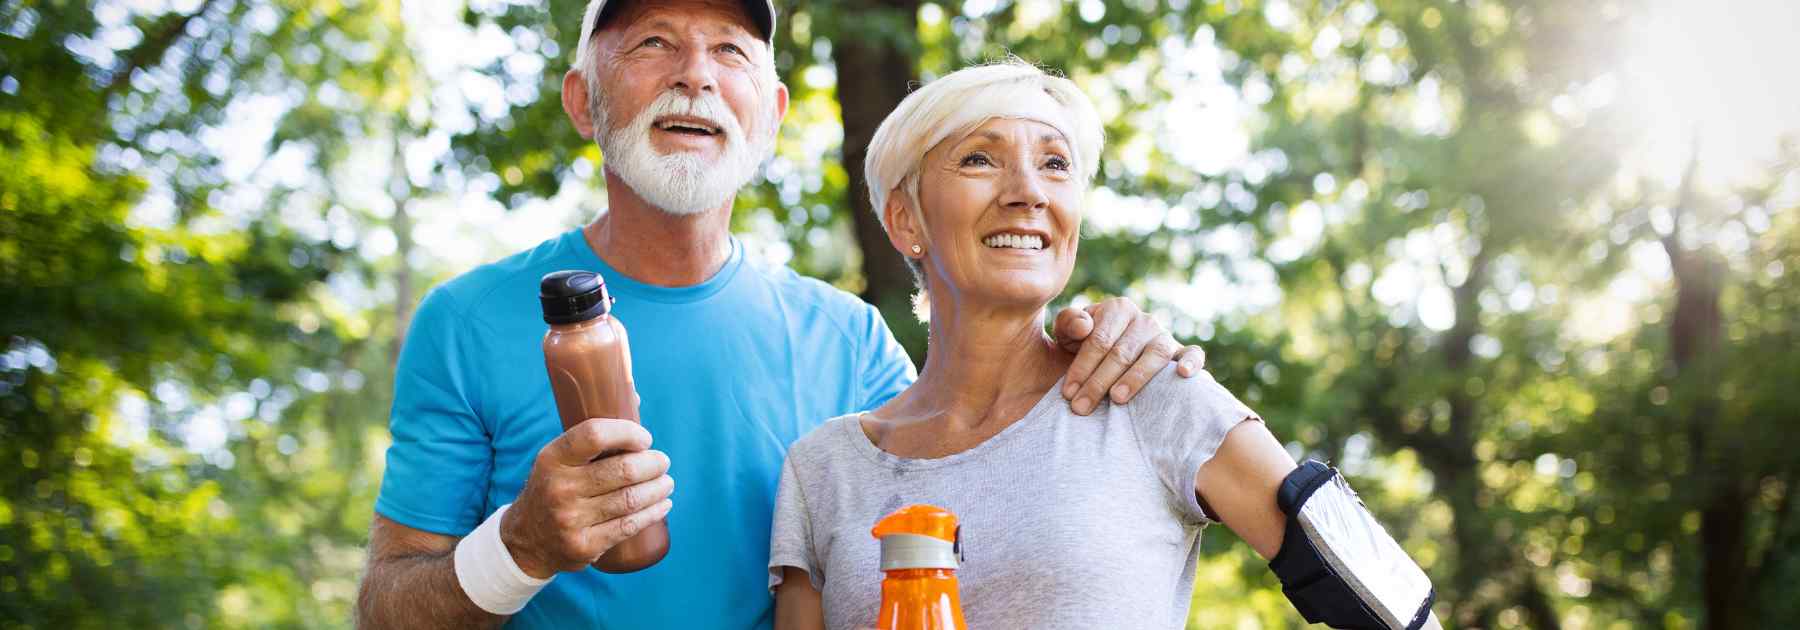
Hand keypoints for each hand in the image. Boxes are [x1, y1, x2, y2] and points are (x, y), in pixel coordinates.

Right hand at [500, 418, 674, 578]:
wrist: (525, 539)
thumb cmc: (555, 485)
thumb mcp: (558, 458)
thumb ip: (592, 433)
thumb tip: (634, 395)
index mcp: (552, 458)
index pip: (594, 435)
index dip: (627, 433)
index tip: (644, 439)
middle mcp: (559, 488)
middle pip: (622, 470)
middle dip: (652, 464)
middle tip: (663, 462)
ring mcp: (570, 519)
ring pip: (630, 499)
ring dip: (658, 488)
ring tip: (667, 482)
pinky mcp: (583, 546)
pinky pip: (628, 526)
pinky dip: (653, 513)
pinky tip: (663, 504)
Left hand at [1052, 298, 1206, 414]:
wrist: (1106, 361)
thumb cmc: (1083, 348)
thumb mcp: (1068, 335)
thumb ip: (1068, 324)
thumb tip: (1084, 326)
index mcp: (1117, 309)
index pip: (1099, 340)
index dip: (1082, 367)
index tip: (1068, 393)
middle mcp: (1144, 320)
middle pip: (1122, 352)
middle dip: (1099, 382)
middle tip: (1082, 407)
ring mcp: (1165, 336)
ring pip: (1154, 355)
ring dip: (1136, 378)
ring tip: (1118, 399)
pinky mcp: (1182, 352)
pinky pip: (1193, 353)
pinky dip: (1191, 361)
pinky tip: (1182, 374)